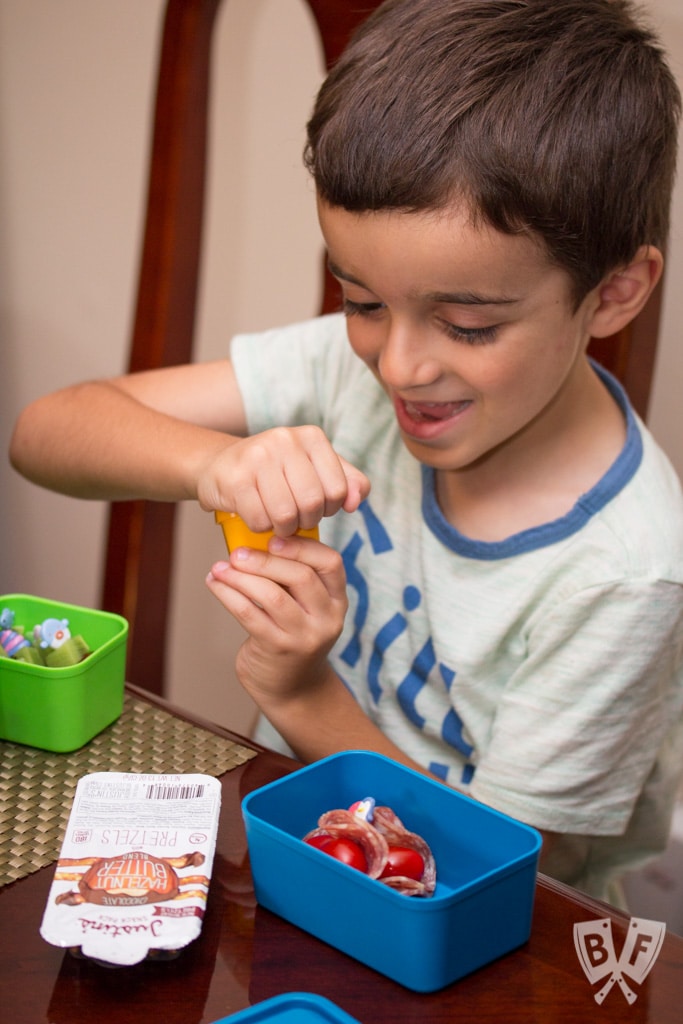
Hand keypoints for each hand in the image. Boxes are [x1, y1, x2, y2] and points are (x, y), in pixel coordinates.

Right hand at [196, 425, 369, 535]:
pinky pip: (260, 520)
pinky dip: (261, 528)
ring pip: (286, 514)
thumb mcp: (314, 469)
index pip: (338, 489)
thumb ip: (346, 482)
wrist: (219, 466)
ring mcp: (258, 456)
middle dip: (307, 521)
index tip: (316, 508)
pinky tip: (257, 516)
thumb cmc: (274, 472)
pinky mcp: (235, 479)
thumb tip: (355, 502)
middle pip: (313, 503)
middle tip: (296, 519)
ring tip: (277, 521)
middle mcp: (285, 440)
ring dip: (283, 528)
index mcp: (311, 436)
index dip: (330, 509)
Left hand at [205, 534, 347, 707]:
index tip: (273, 540)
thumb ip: (292, 580)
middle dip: (264, 560)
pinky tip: (215, 584)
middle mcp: (327, 619)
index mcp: (337, 601)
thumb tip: (255, 543)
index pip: (331, 563)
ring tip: (219, 568)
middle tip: (236, 554)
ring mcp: (304, 636)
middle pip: (301, 577)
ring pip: (272, 595)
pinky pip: (249, 614)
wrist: (292, 689)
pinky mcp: (278, 649)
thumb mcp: (306, 608)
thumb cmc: (292, 636)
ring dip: (241, 577)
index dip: (302, 546)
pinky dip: (228, 594)